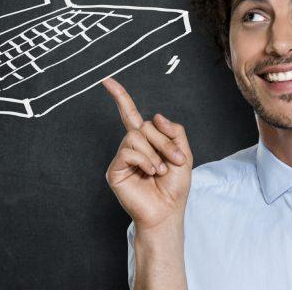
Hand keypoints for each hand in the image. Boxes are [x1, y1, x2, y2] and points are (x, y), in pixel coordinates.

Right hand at [102, 78, 192, 232]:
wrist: (167, 211)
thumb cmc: (174, 186)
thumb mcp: (183, 154)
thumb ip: (174, 132)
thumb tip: (156, 116)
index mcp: (146, 141)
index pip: (131, 114)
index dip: (120, 97)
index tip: (107, 80)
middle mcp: (132, 146)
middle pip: (144, 125)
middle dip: (164, 141)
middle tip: (174, 160)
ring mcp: (123, 157)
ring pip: (136, 136)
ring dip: (155, 152)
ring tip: (160, 170)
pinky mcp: (116, 169)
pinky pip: (129, 150)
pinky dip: (145, 160)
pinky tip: (150, 172)